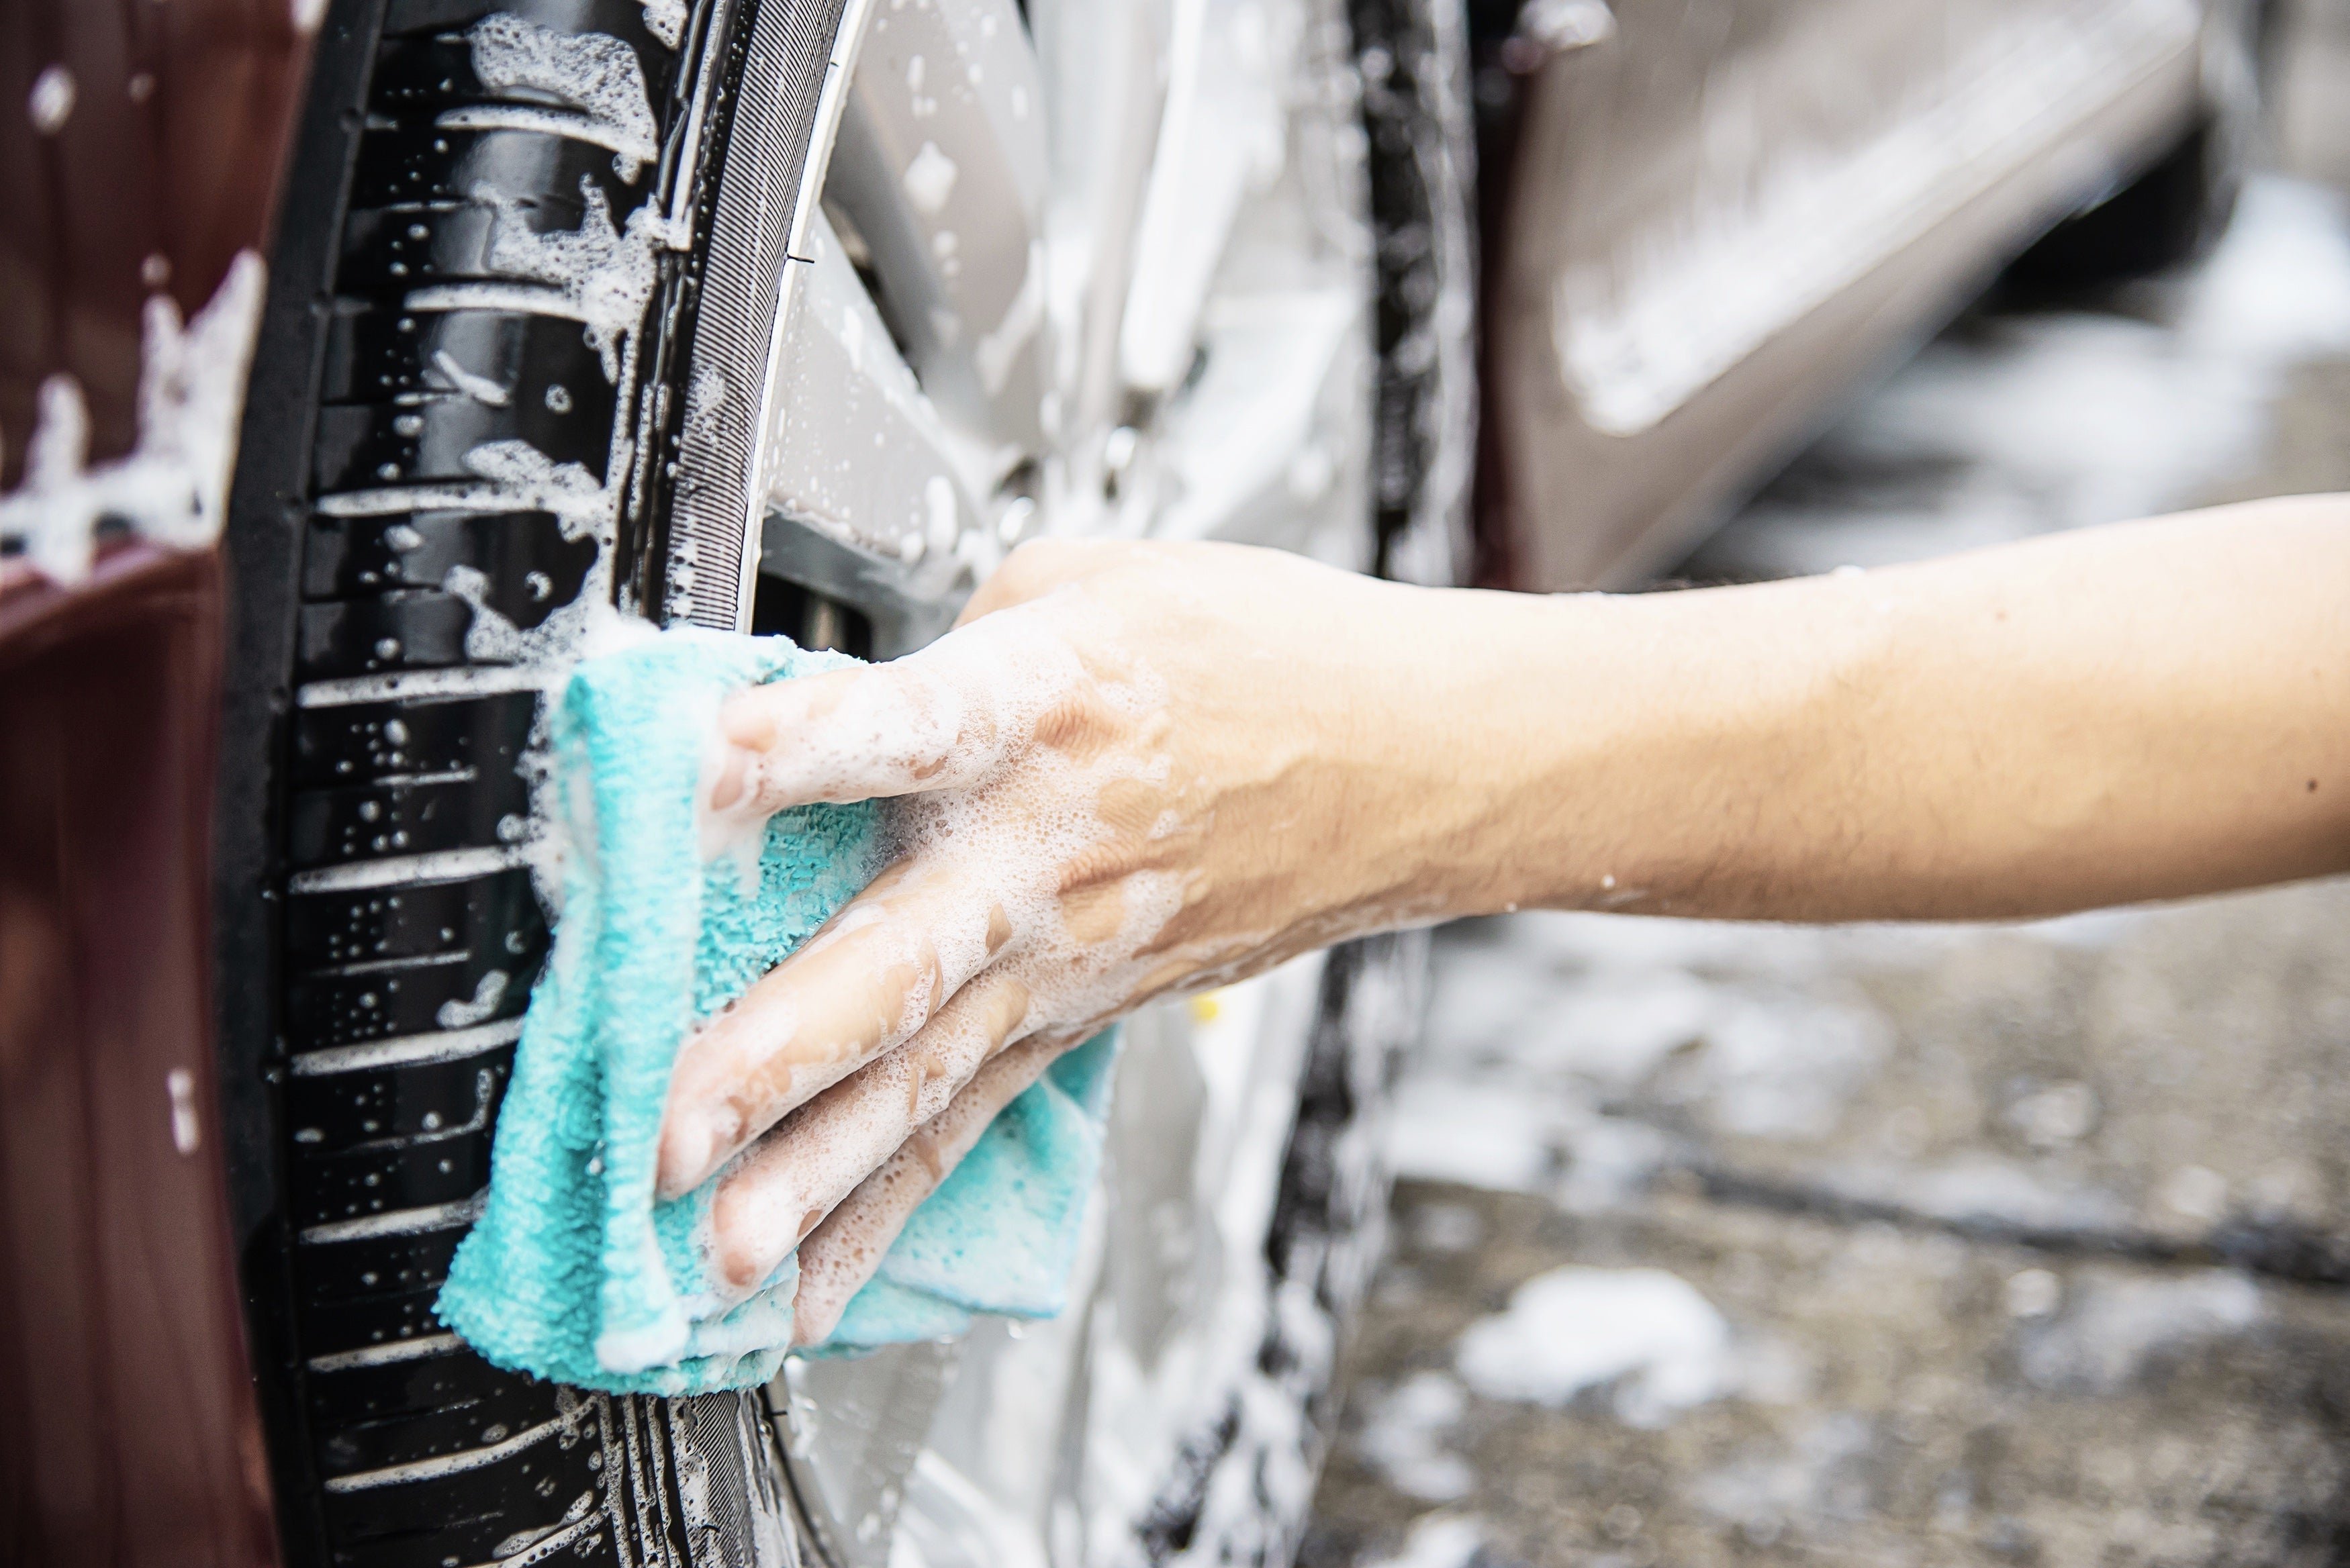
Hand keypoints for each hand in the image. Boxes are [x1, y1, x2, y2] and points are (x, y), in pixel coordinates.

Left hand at [654, 539, 1451, 1338]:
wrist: (1419, 759)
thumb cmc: (1264, 652)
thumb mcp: (1097, 582)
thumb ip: (951, 636)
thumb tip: (841, 697)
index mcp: (1047, 700)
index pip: (919, 723)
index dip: (815, 743)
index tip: (709, 769)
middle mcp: (1047, 848)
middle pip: (906, 956)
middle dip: (781, 1048)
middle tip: (670, 1123)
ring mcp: (1066, 954)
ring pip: (926, 1076)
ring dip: (815, 1172)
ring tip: (715, 1258)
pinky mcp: (1079, 1016)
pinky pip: (970, 1121)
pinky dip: (885, 1211)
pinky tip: (808, 1287)